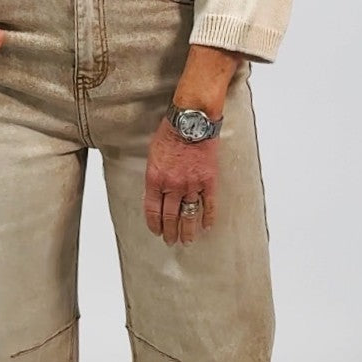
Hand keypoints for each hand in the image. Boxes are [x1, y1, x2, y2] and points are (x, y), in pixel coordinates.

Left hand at [143, 116, 217, 244]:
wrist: (191, 120)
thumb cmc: (171, 132)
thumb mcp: (153, 154)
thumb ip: (154, 175)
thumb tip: (156, 191)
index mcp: (155, 179)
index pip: (152, 210)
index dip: (154, 224)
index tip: (157, 232)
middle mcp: (172, 186)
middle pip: (170, 217)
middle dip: (170, 232)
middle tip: (170, 241)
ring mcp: (191, 185)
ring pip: (188, 215)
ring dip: (187, 231)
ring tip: (187, 240)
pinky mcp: (208, 181)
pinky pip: (209, 205)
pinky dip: (208, 217)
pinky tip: (207, 226)